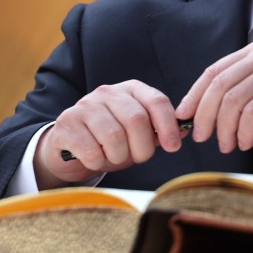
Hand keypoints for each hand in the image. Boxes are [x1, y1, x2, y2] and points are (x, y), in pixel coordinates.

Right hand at [34, 80, 183, 188]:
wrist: (70, 146)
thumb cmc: (110, 140)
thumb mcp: (138, 134)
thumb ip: (159, 131)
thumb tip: (186, 131)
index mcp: (131, 90)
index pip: (157, 101)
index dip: (168, 125)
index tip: (173, 146)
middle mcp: (108, 92)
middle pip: (137, 120)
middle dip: (142, 148)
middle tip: (137, 158)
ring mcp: (85, 105)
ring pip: (114, 136)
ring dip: (118, 157)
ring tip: (113, 157)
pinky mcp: (67, 124)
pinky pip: (92, 150)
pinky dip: (98, 162)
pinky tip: (94, 159)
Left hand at [175, 41, 252, 153]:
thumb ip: (240, 96)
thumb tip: (203, 115)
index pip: (214, 71)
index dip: (194, 96)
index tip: (184, 117)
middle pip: (219, 85)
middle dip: (205, 115)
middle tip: (203, 138)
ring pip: (232, 100)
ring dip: (224, 129)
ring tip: (227, 145)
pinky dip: (243, 132)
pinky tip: (245, 142)